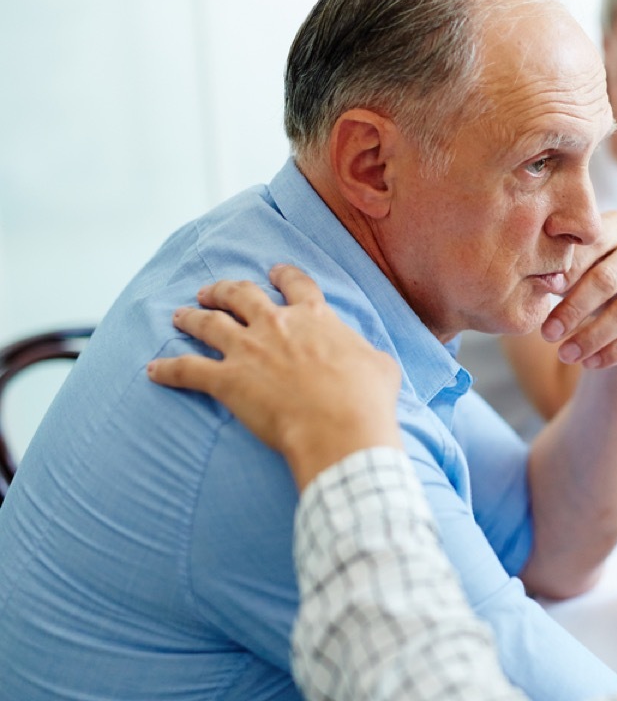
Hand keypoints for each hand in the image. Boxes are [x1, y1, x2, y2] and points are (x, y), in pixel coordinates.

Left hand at [147, 264, 402, 488]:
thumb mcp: (381, 366)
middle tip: (211, 291)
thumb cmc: (367, 400)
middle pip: (240, 295)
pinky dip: (166, 369)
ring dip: (190, 317)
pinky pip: (186, 370)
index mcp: (314, 318)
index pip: (295, 285)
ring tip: (180, 315)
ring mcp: (247, 350)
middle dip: (222, 290)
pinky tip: (152, 369)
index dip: (283, 276)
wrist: (341, 427)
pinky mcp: (226, 380)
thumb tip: (371, 358)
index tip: (274, 272)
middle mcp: (276, 325)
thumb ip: (369, 353)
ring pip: (208, 323)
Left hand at [540, 211, 616, 370]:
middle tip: (547, 333)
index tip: (543, 290)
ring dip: (592, 337)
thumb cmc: (591, 275)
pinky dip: (613, 352)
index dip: (567, 268)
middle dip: (574, 309)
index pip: (592, 243)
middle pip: (607, 280)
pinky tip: (589, 363)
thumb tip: (544, 282)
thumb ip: (562, 269)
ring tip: (565, 354)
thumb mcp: (577, 265)